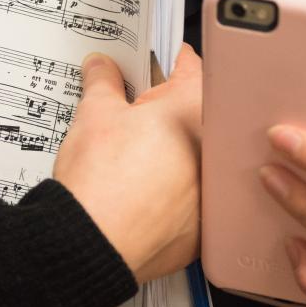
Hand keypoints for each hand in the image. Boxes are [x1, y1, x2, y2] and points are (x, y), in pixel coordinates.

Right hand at [54, 44, 201, 284]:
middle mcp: (213, 149)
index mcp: (194, 110)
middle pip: (192, 117)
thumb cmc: (98, 180)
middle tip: (133, 120)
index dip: (164, 62)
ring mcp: (211, 190)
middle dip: (166, 114)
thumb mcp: (94, 114)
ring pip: (193, 160)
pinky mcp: (202, 226)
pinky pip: (191, 199)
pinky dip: (172, 194)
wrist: (92, 245)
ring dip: (172, 155)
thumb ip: (103, 82)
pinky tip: (142, 196)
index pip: (189, 66)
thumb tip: (102, 67)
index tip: (151, 66)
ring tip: (134, 162)